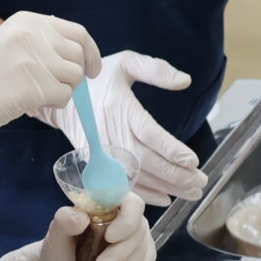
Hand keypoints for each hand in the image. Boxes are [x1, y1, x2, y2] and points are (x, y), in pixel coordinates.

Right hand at [0, 12, 100, 188]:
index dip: (90, 52)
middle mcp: (32, 35)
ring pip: (75, 76)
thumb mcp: (7, 44)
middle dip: (74, 75)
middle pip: (78, 55)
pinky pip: (65, 96)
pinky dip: (55, 104)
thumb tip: (76, 56)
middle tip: (57, 88)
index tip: (92, 69)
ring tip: (37, 94)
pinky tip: (32, 103)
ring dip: (63, 90)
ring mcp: (34, 59)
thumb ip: (39, 42)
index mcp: (26, 21)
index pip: (76, 32)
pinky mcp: (35, 85)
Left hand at [0, 195, 153, 260]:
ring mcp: (137, 237)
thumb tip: (81, 218)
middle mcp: (128, 217)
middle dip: (119, 252)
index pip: (133, 203)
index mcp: (109, 204)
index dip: (127, 220)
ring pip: (142, 252)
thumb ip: (65, 220)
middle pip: (138, 231)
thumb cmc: (60, 246)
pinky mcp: (140, 257)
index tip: (109, 236)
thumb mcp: (56, 233)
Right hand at [37, 51, 207, 204]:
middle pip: (145, 160)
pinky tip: (164, 198)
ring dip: (164, 187)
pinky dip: (142, 193)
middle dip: (174, 175)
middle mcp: (109, 132)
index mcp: (119, 107)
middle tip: (200, 182)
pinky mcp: (95, 162)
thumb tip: (185, 81)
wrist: (61, 98)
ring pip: (136, 175)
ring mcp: (101, 151)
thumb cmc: (98, 79)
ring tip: (191, 192)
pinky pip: (120, 183)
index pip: (148, 132)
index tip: (192, 160)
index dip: (170, 149)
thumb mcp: (126, 63)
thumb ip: (156, 70)